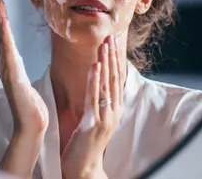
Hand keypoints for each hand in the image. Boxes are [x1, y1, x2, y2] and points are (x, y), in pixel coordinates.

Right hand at [0, 0, 48, 138]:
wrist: (32, 129)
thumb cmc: (31, 110)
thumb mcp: (26, 84)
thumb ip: (19, 72)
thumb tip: (15, 60)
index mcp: (10, 68)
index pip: (5, 41)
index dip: (3, 23)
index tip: (1, 5)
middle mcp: (7, 69)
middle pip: (2, 38)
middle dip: (0, 17)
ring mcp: (9, 75)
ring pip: (5, 44)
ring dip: (3, 26)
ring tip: (1, 9)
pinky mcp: (15, 81)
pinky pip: (10, 57)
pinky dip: (7, 43)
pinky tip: (6, 32)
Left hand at [61, 36, 122, 178]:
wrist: (84, 169)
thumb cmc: (85, 144)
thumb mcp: (95, 119)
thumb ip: (98, 102)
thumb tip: (97, 83)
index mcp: (115, 109)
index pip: (117, 78)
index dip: (116, 59)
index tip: (113, 41)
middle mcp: (114, 111)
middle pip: (114, 78)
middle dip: (112, 56)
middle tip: (111, 36)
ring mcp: (105, 118)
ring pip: (106, 84)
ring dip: (105, 63)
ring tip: (104, 45)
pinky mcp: (93, 123)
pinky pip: (94, 98)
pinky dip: (94, 80)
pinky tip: (95, 66)